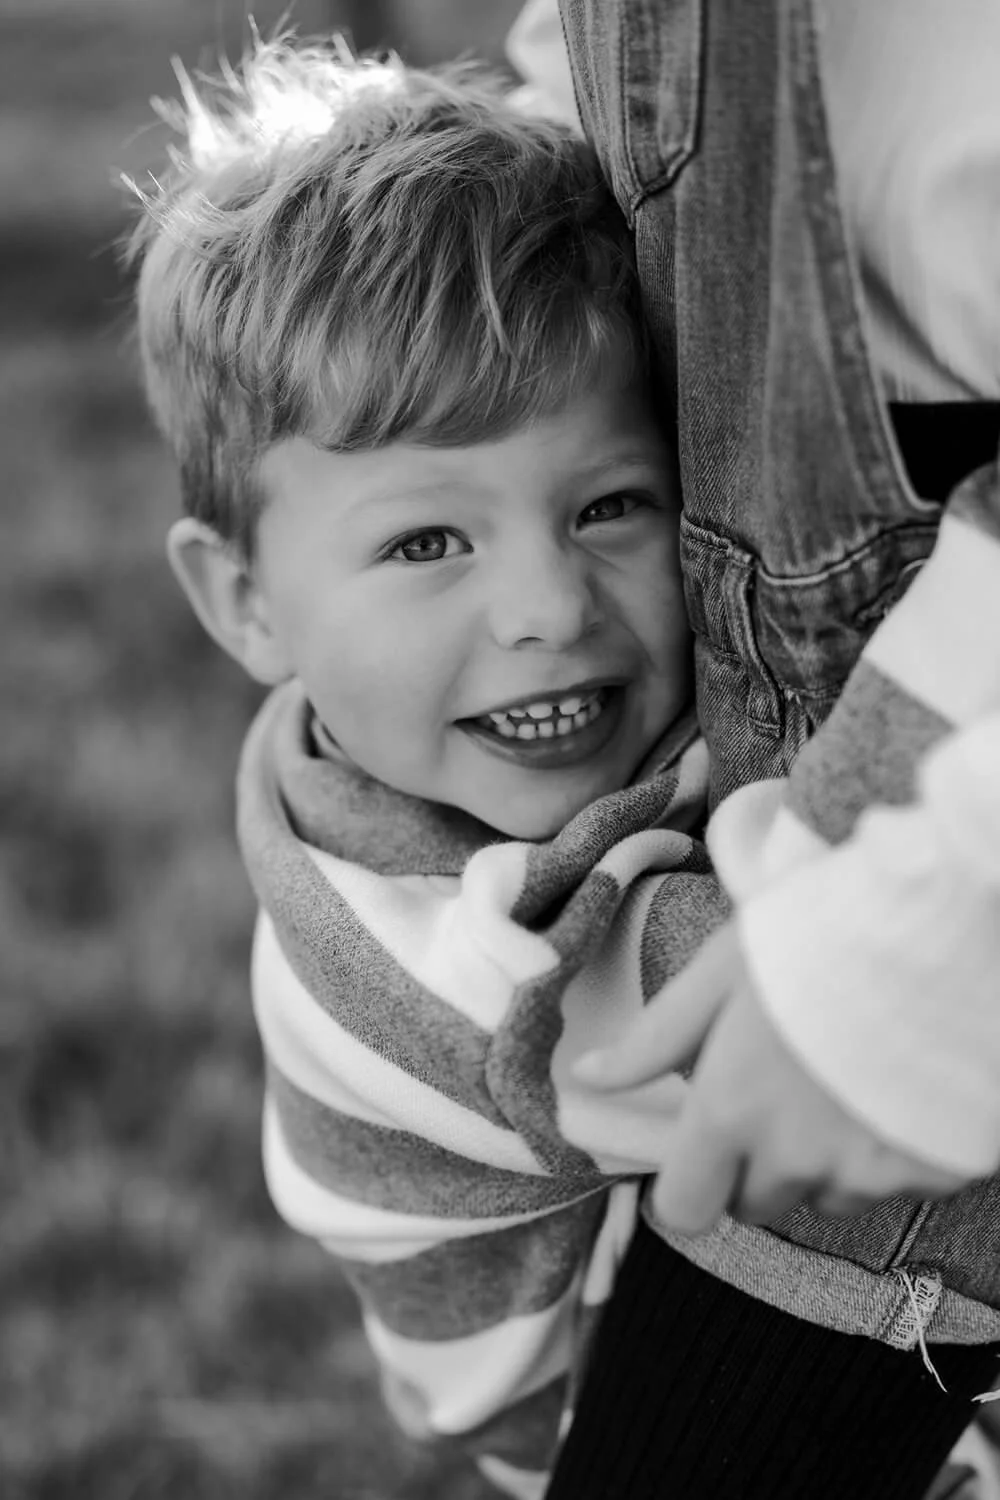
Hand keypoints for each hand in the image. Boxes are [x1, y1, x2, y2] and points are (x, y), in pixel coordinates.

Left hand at [574, 923, 966, 1232]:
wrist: (931, 921)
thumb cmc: (816, 931)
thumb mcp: (718, 973)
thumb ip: (653, 1040)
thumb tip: (588, 1077)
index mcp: (731, 1111)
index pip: (686, 1210)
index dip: (690, 1185)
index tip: (701, 1157)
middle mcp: (797, 1157)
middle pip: (758, 1201)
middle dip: (759, 1161)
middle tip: (782, 1090)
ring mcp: (871, 1171)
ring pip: (830, 1195)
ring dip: (827, 1158)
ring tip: (844, 1077)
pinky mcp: (935, 1169)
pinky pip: (896, 1183)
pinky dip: (890, 1149)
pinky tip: (894, 1084)